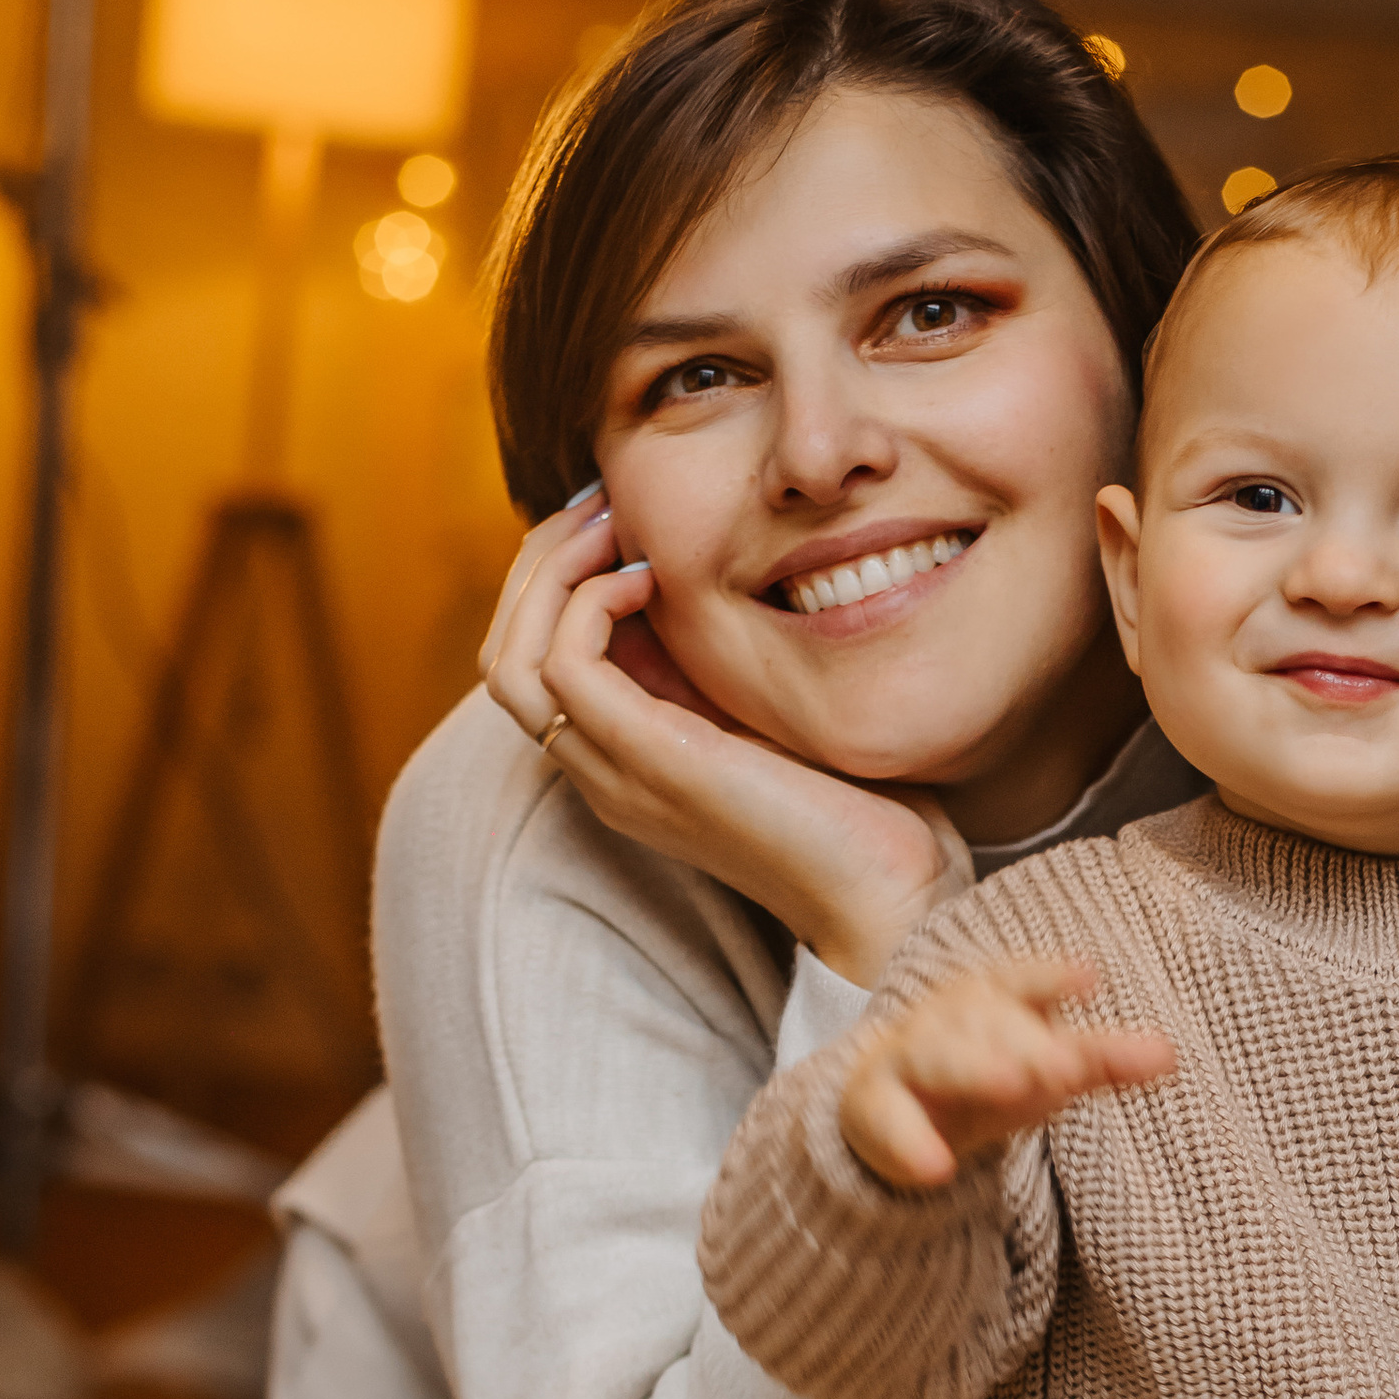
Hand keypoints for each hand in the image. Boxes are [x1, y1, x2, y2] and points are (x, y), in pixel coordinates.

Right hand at [480, 489, 969, 986]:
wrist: (894, 895)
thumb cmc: (863, 811)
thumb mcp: (774, 714)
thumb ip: (726, 666)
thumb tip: (703, 580)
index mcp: (629, 762)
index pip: (537, 661)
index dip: (558, 579)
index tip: (616, 517)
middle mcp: (606, 774)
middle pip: (504, 657)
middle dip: (539, 564)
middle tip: (599, 503)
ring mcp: (620, 775)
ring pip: (510, 662)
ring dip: (550, 574)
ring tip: (613, 525)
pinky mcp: (652, 764)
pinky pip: (565, 668)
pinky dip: (591, 604)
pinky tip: (652, 577)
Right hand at [839, 958, 1176, 1187]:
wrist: (890, 1099)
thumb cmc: (985, 1070)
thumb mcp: (1045, 1066)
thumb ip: (1103, 1060)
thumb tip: (1171, 1056)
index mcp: (989, 997)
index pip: (1022, 982)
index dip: (1052, 979)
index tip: (1090, 979)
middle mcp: (946, 1019)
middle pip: (988, 1024)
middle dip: (1029, 1043)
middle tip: (1070, 1067)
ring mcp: (907, 1060)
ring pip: (938, 1058)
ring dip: (974, 1069)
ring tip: (1013, 1086)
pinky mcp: (874, 1108)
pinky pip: (889, 1122)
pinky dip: (909, 1144)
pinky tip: (934, 1169)